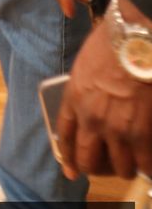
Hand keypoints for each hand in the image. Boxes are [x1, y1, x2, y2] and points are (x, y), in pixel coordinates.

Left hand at [59, 2, 151, 179]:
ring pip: (120, 167)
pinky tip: (149, 163)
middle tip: (106, 167)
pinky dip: (148, 167)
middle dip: (95, 168)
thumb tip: (94, 104)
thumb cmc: (111, 42)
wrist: (135, 38)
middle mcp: (92, 119)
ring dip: (125, 168)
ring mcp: (117, 129)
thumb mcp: (85, 66)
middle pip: (88, 159)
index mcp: (74, 99)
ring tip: (132, 162)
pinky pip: (145, 165)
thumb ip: (86, 90)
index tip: (72, 169)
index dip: (68, 157)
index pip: (66, 136)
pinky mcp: (141, 134)